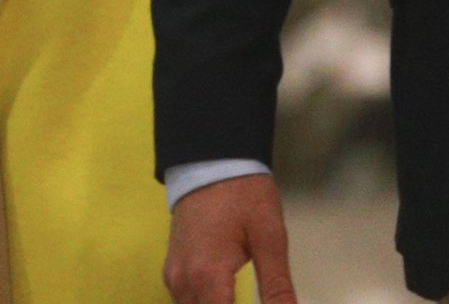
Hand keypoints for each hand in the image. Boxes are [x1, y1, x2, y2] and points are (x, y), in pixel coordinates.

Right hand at [164, 173, 295, 303]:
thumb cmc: (243, 194)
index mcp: (208, 277)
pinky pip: (185, 303)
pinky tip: (224, 303)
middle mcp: (184, 283)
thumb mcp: (269, 237)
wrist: (211, 159)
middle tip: (258, 301)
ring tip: (239, 300)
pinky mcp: (172, 269)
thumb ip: (276, 286)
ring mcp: (174, 276)